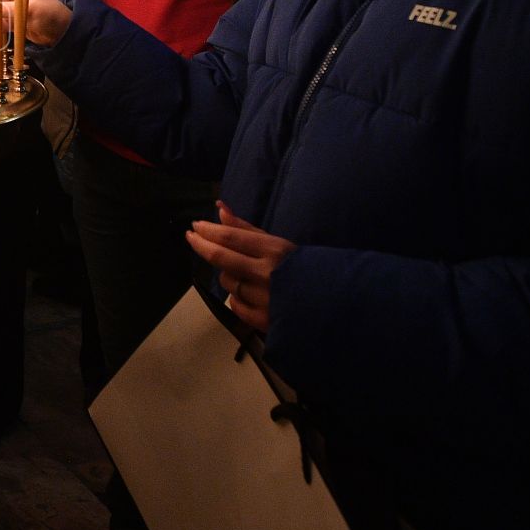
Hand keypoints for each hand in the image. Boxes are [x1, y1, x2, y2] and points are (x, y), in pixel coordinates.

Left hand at [186, 203, 295, 331]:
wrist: (338, 306)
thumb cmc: (307, 269)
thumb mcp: (281, 244)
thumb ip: (247, 229)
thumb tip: (220, 208)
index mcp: (275, 251)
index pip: (231, 238)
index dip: (208, 230)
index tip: (195, 225)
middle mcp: (266, 274)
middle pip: (221, 258)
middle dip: (200, 244)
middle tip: (191, 236)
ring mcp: (264, 299)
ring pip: (228, 282)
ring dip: (227, 274)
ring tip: (241, 272)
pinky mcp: (264, 321)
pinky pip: (236, 305)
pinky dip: (237, 297)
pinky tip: (246, 293)